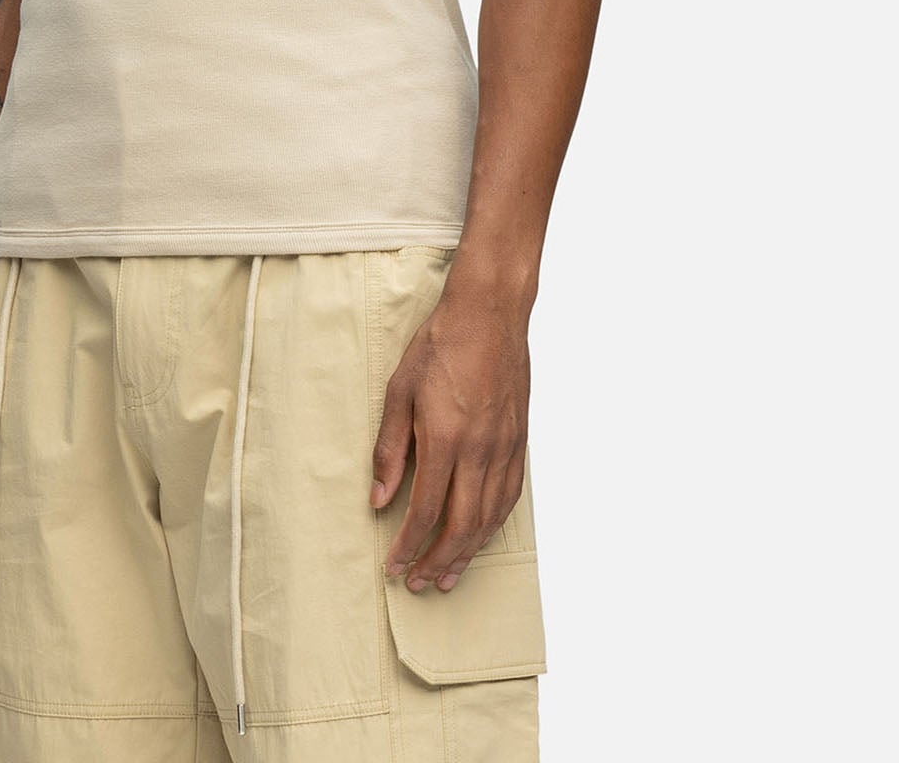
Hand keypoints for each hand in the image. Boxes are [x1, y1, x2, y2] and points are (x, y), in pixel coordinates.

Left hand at [370, 285, 529, 592]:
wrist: (490, 314)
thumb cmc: (440, 346)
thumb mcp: (399, 390)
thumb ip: (390, 448)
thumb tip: (379, 498)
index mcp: (446, 438)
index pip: (427, 510)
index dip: (410, 545)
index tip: (395, 566)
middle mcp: (480, 450)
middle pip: (462, 525)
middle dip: (437, 561)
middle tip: (418, 583)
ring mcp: (504, 447)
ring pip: (489, 518)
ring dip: (468, 553)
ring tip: (448, 575)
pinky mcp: (519, 441)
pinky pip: (508, 497)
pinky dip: (493, 525)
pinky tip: (479, 536)